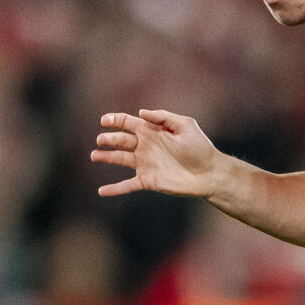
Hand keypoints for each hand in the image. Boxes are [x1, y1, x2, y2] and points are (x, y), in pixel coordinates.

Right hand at [92, 109, 226, 198]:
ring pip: (119, 160)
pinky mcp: (148, 181)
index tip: (105, 120)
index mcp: (152, 131)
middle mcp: (145, 147)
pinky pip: (127, 185)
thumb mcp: (185, 125)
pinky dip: (114, 189)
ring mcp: (145, 164)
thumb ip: (163, 117)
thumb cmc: (200, 148)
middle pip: (120, 140)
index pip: (128, 123)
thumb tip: (141, 112)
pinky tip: (101, 192)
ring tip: (94, 156)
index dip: (115, 120)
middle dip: (108, 139)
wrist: (210, 173)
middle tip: (101, 140)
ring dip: (105, 157)